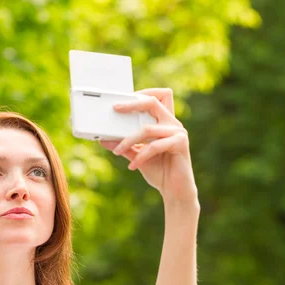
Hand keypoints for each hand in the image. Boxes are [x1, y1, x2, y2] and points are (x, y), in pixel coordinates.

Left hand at [100, 88, 197, 203]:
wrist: (175, 191)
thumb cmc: (159, 171)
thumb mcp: (136, 156)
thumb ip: (123, 146)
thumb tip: (103, 139)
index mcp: (164, 122)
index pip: (156, 96)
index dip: (141, 93)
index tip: (121, 99)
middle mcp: (172, 123)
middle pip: (154, 101)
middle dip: (132, 103)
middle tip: (116, 109)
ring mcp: (178, 132)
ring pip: (147, 128)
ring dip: (128, 140)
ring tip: (117, 151)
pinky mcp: (181, 144)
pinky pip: (154, 146)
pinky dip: (140, 156)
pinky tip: (132, 166)